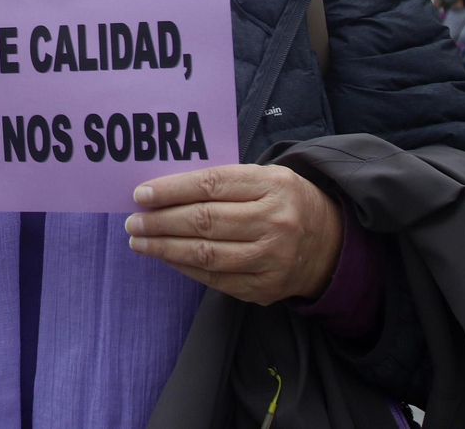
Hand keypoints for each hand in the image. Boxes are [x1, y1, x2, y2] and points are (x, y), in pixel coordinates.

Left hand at [126, 164, 344, 305]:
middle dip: (161, 222)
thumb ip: (221, 181)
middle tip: (133, 221)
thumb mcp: (263, 177)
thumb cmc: (283, 202)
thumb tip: (164, 191)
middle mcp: (275, 223)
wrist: (330, 244)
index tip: (141, 195)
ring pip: (206, 254)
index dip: (171, 190)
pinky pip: (215, 279)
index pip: (211, 185)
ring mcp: (272, 259)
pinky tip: (166, 257)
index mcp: (273, 186)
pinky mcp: (265, 288)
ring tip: (139, 242)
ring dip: (164, 249)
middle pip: (205, 221)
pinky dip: (185, 268)